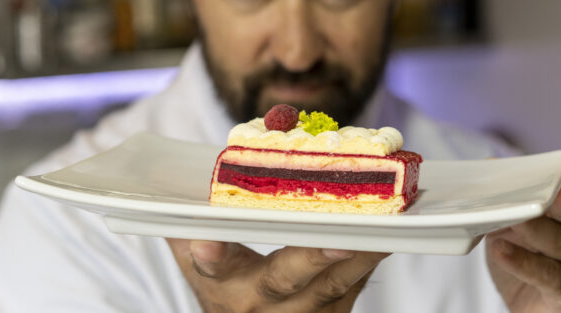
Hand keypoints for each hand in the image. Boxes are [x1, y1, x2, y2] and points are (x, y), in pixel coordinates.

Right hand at [165, 239, 388, 312]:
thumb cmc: (223, 282)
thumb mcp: (196, 257)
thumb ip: (189, 220)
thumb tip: (167, 171)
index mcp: (223, 286)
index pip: (212, 271)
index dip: (210, 257)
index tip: (204, 243)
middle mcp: (261, 304)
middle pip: (285, 281)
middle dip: (310, 260)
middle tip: (336, 241)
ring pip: (333, 287)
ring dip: (359, 257)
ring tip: (384, 228)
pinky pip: (356, 286)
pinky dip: (373, 258)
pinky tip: (393, 232)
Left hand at [485, 135, 560, 312]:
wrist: (533, 307)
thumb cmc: (532, 259)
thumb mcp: (518, 223)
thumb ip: (513, 196)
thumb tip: (490, 166)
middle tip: (557, 191)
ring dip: (537, 231)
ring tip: (514, 222)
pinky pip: (551, 276)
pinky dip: (524, 263)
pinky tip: (503, 251)